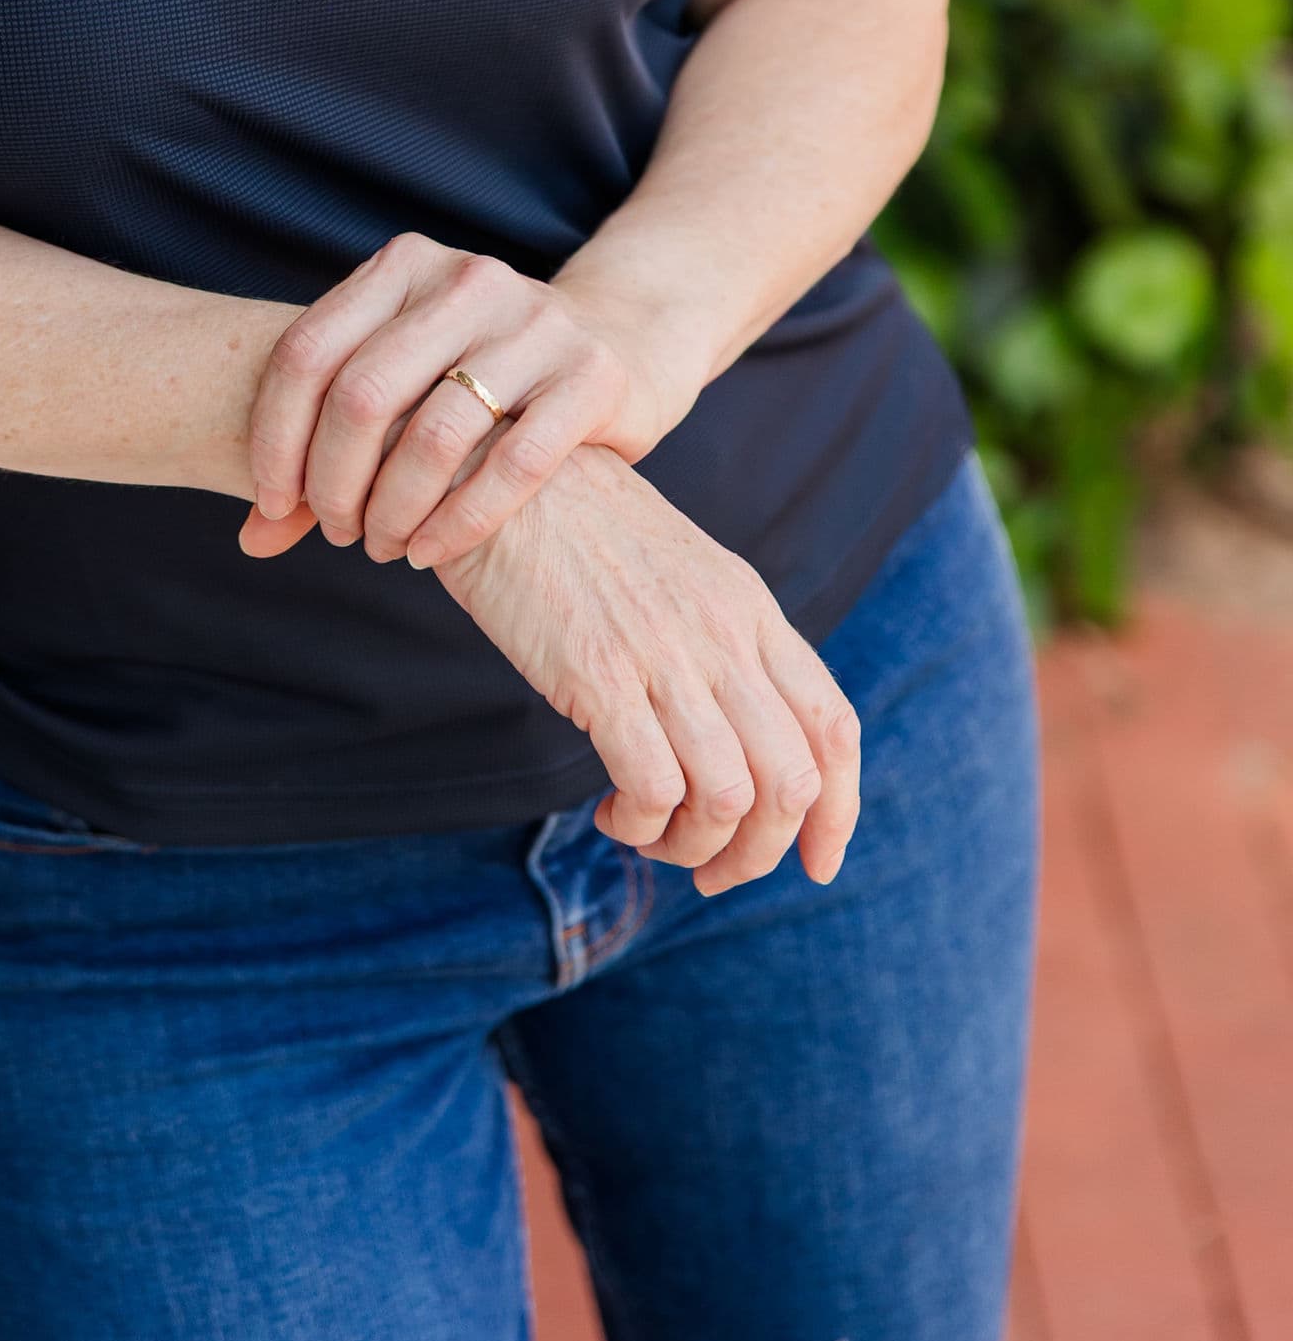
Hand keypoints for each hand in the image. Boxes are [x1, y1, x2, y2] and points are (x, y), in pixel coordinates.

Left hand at [238, 233, 675, 571]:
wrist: (620, 339)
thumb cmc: (481, 374)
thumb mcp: (404, 378)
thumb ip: (324, 447)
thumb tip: (251, 539)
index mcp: (404, 265)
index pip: (306, 351)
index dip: (274, 437)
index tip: (270, 503)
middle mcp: (466, 280)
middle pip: (361, 395)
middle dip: (333, 484)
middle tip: (336, 531)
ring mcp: (534, 322)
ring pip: (434, 435)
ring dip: (393, 511)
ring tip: (382, 547)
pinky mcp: (591, 374)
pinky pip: (513, 466)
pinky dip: (458, 523)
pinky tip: (430, 552)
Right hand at [434, 447, 860, 892]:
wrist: (501, 471)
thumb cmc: (579, 528)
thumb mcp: (681, 572)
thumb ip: (720, 642)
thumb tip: (740, 741)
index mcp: (750, 609)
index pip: (834, 728)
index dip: (839, 812)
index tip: (816, 862)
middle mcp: (724, 635)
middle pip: (792, 782)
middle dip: (759, 852)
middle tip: (708, 869)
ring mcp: (665, 655)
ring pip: (730, 798)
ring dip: (693, 847)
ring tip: (647, 834)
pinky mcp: (599, 675)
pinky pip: (653, 788)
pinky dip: (641, 825)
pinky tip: (610, 812)